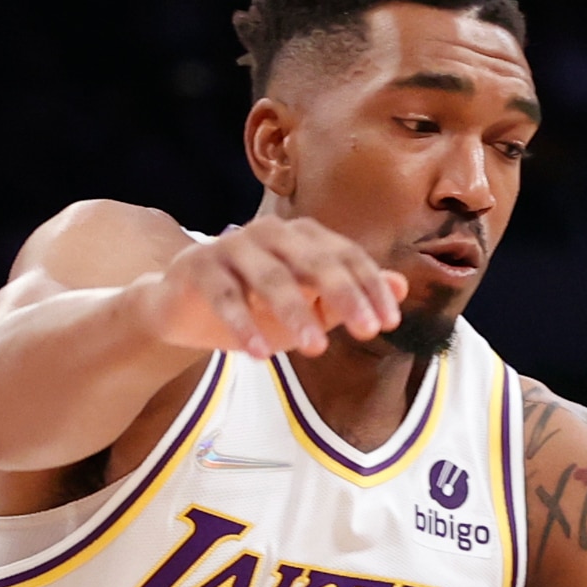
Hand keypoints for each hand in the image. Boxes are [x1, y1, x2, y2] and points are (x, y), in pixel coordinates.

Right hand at [131, 222, 404, 362]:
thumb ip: (351, 297)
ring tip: (315, 349)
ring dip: (296, 313)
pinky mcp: (198, 267)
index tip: (389, 322)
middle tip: (366, 332)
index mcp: (303, 237)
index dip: (371, 287)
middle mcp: (271, 233)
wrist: (185, 307)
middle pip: (314, 260)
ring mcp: (233, 246)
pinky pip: (225, 295)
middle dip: (344, 295)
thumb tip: (401, 284)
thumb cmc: (257, 305)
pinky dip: (243, 324)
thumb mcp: (310, 306)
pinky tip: (260, 354)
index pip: (346, 256)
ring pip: (271, 277)